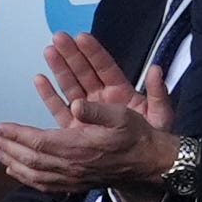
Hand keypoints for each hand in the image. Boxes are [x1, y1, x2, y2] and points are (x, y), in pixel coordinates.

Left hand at [0, 100, 178, 193]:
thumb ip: (97, 111)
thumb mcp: (122, 115)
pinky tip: (16, 171)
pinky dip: (25, 177)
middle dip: (7, 146)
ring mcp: (72, 179)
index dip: (15, 134)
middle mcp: (71, 167)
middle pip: (30, 159)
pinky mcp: (75, 185)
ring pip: (33, 174)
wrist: (150, 164)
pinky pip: (42, 184)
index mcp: (79, 148)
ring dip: (12, 161)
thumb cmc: (136, 136)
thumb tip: (75, 104)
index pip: (38, 142)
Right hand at [34, 32, 173, 131]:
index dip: (94, 52)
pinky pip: (60, 108)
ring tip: (49, 50)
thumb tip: (157, 70)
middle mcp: (102, 98)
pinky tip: (40, 79)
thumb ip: (158, 92)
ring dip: (59, 68)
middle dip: (71, 54)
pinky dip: (50, 94)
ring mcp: (89, 111)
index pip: (105, 67)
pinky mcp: (77, 126)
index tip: (82, 37)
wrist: (144, 165)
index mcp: (121, 92)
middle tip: (59, 37)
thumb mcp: (161, 114)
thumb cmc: (154, 138)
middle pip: (84, 72)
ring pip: (71, 85)